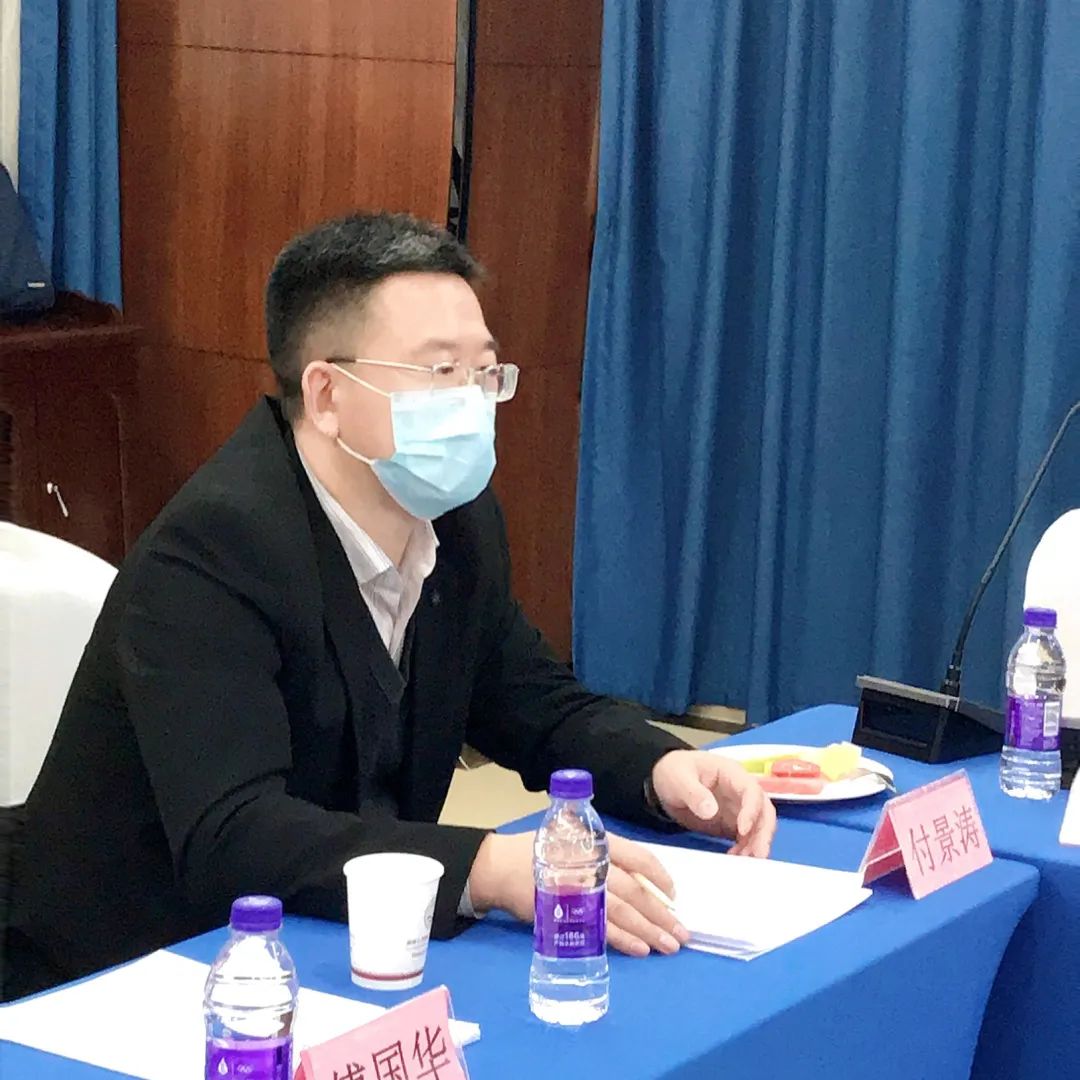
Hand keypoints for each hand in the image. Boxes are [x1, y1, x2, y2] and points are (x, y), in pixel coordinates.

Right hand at [467, 831, 690, 956]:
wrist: (502, 866)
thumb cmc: (542, 851)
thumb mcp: (576, 838)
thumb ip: (605, 853)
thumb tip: (640, 878)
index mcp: (598, 842)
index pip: (639, 857)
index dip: (660, 877)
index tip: (674, 895)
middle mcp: (593, 864)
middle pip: (636, 890)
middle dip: (661, 913)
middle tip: (682, 932)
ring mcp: (581, 889)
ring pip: (623, 912)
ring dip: (650, 931)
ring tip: (669, 945)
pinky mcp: (567, 912)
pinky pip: (601, 929)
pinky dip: (624, 940)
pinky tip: (641, 949)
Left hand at [651, 749, 776, 855]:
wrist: (664, 778)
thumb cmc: (674, 770)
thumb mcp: (679, 778)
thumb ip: (694, 793)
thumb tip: (711, 810)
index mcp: (731, 773)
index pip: (751, 790)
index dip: (751, 810)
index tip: (743, 829)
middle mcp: (740, 791)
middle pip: (764, 810)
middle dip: (763, 832)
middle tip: (758, 854)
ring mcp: (738, 808)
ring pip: (758, 826)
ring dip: (755, 844)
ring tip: (743, 861)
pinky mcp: (731, 824)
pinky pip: (745, 838)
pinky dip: (744, 849)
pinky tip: (734, 859)